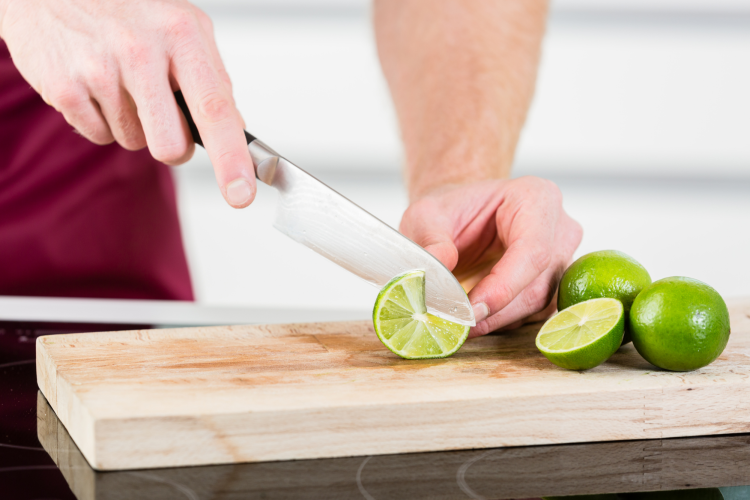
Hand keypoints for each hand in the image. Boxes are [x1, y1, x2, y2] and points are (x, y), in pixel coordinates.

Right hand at [0, 0, 254, 207]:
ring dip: (134, 125)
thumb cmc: (128, 10)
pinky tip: (95, 84)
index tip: (242, 194)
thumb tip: (236, 133)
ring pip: (135, 143)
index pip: (215, 109)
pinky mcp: (65, 88)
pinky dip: (102, 120)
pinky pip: (99, 137)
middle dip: (173, 145)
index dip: (232, 159)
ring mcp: (99, 69)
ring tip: (120, 81)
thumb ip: (212, 80)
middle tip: (162, 113)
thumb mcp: (182, 27)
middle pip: (172, 146)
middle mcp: (141, 50)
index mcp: (182, 34)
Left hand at [400, 177, 582, 336]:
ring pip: (537, 306)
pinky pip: (531, 315)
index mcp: (536, 198)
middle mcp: (560, 229)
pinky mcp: (553, 287)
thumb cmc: (449, 210)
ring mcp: (562, 261)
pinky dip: (499, 321)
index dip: (503, 287)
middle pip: (538, 285)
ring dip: (496, 320)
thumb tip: (436, 269)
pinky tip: (473, 317)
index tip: (471, 310)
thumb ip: (430, 240)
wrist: (459, 218)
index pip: (533, 250)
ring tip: (457, 320)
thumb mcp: (426, 216)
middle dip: (495, 311)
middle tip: (455, 323)